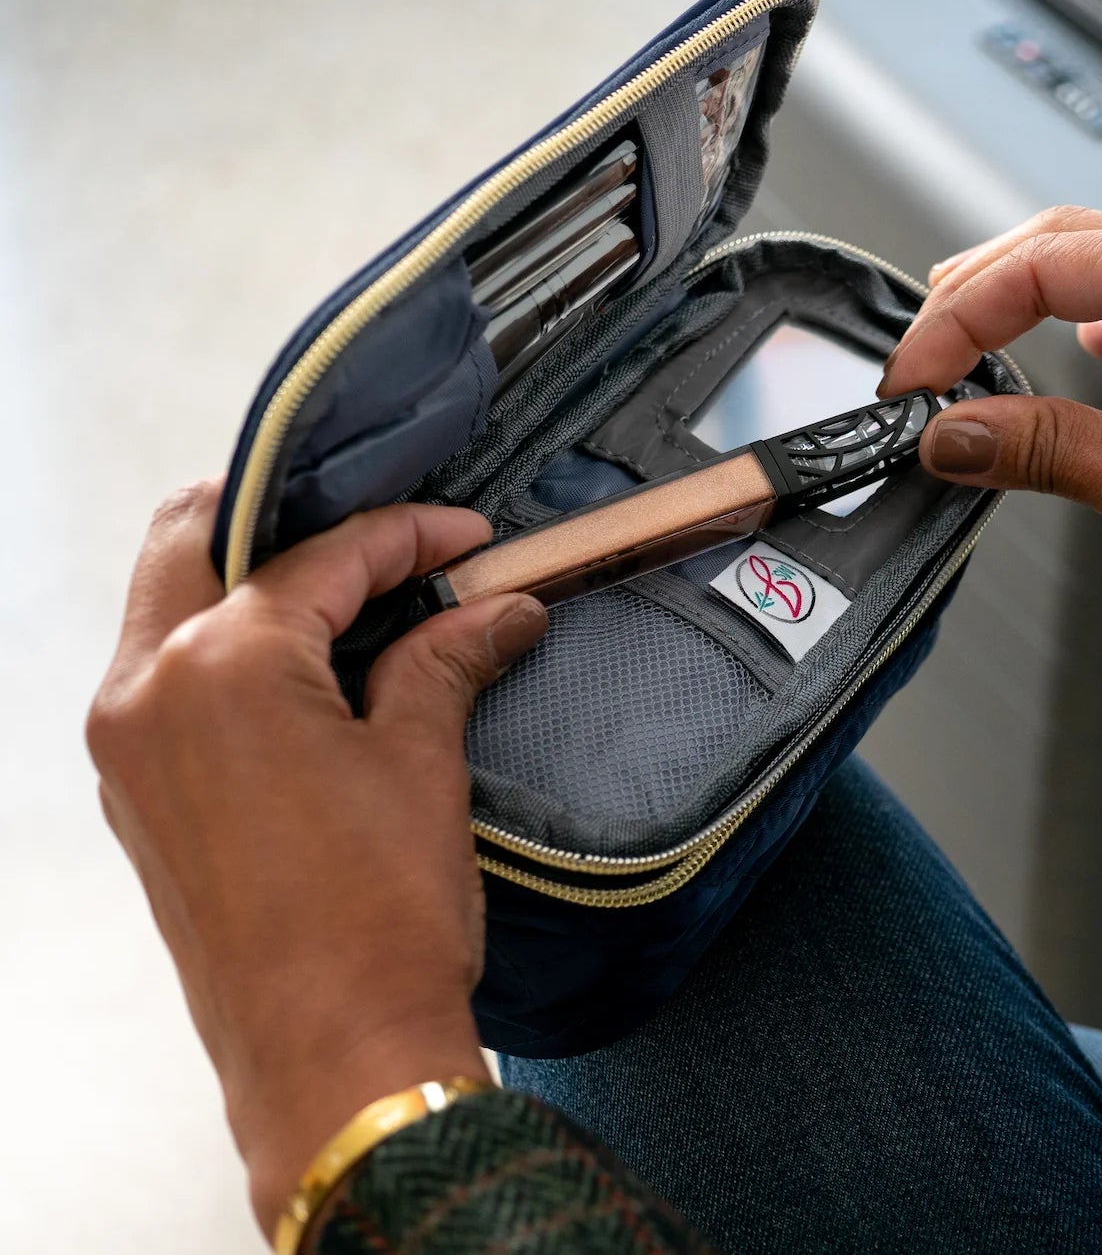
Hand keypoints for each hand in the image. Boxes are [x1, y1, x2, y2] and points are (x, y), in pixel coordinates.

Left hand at [86, 481, 546, 1229]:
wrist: (335, 1060)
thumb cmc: (379, 920)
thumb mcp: (421, 764)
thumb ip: (445, 661)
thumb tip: (497, 609)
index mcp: (218, 668)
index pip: (317, 557)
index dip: (405, 535)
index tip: (467, 538)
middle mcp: (145, 692)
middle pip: (195, 542)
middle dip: (290, 518)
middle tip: (378, 533)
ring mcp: (127, 748)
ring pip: (169, 606)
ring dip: (252, 581)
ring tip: (352, 592)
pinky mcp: (137, 796)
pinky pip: (168, 678)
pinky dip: (229, 647)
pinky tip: (311, 664)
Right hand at [880, 207, 1101, 639]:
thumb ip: (1038, 449)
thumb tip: (949, 434)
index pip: (1048, 267)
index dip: (962, 318)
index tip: (914, 376)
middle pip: (1066, 248)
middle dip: (979, 294)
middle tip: (918, 355)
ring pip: (1099, 275)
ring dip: (1024, 303)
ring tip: (961, 335)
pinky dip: (1081, 330)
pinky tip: (1061, 352)